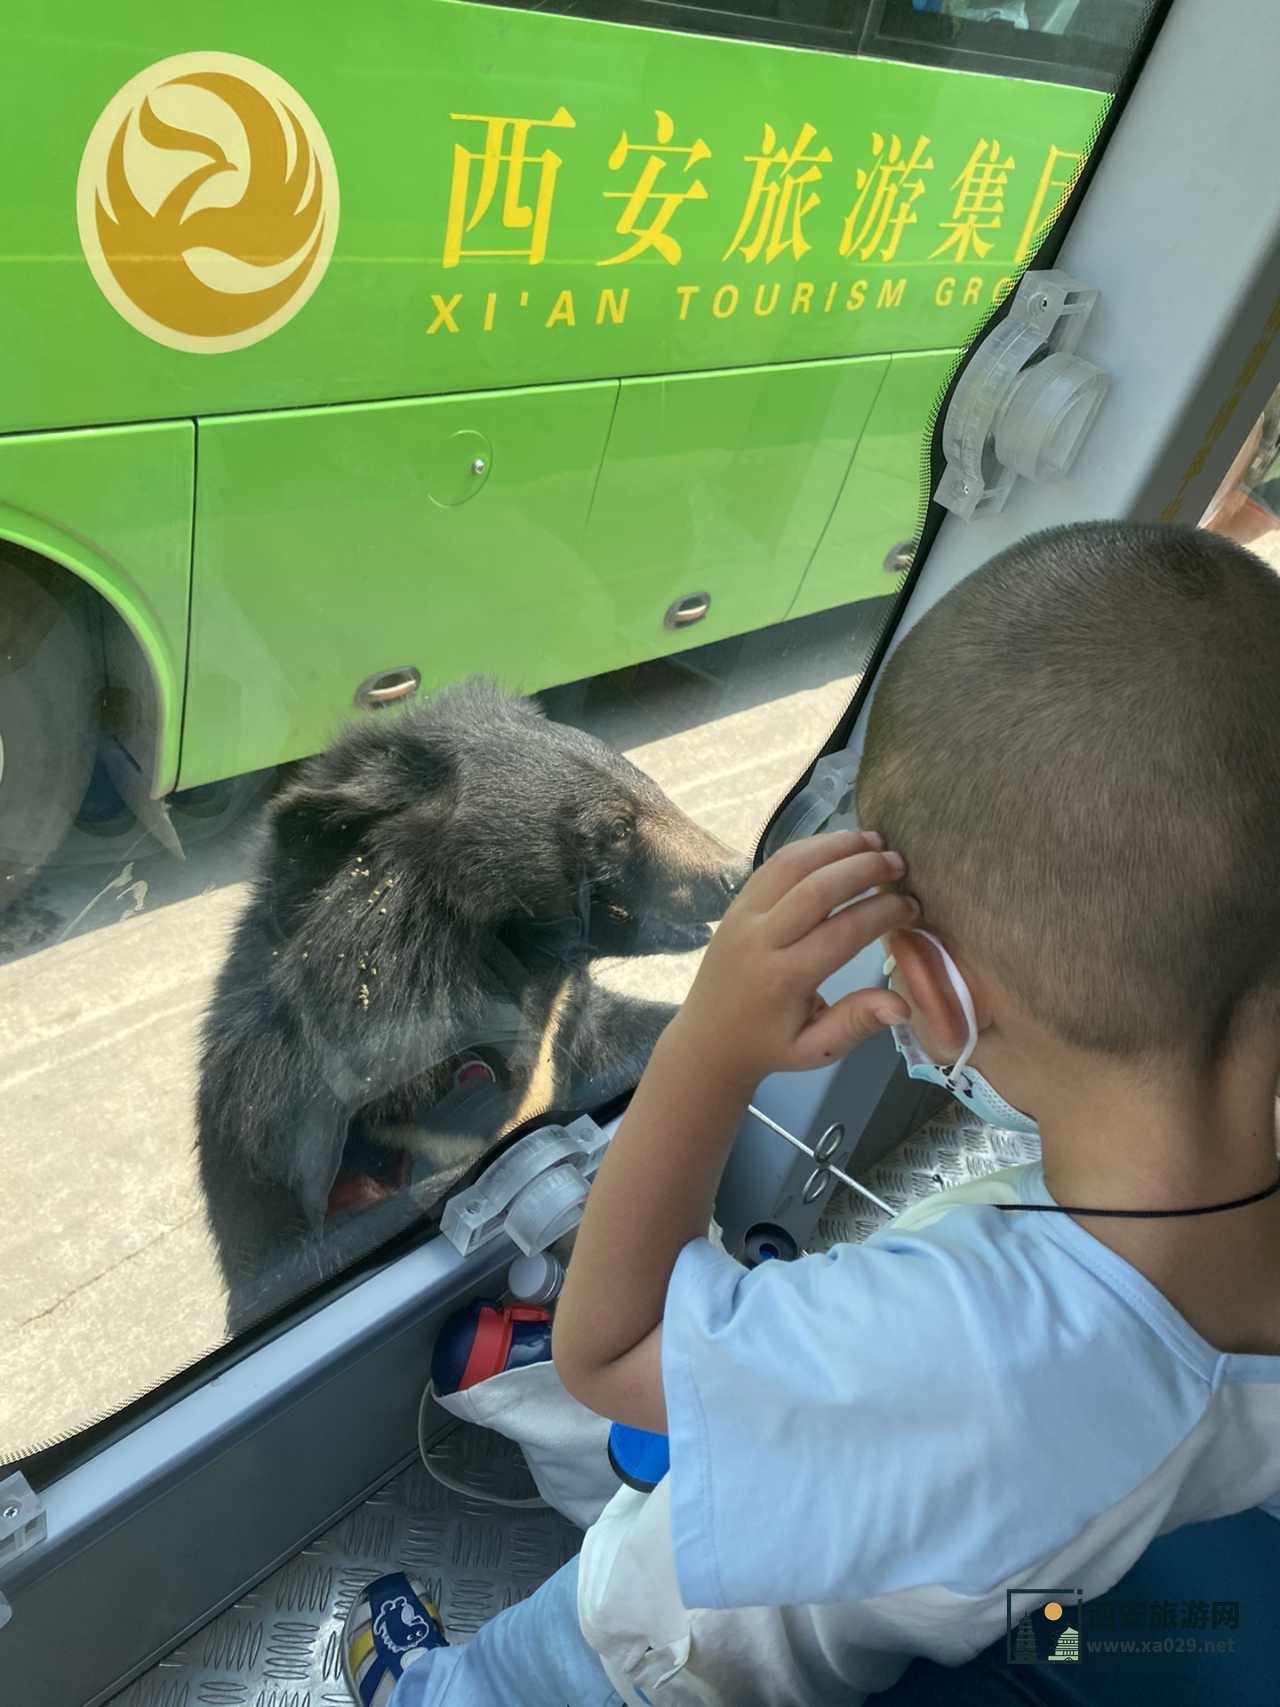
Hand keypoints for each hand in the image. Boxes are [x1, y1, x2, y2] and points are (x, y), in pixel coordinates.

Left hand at [667, 830, 916, 1088]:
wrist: (708, 1039)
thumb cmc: (770, 1046)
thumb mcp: (815, 1049)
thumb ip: (856, 1023)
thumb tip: (903, 1005)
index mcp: (784, 979)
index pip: (842, 932)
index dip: (883, 913)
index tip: (913, 907)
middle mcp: (761, 940)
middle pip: (817, 888)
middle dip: (863, 868)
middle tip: (900, 864)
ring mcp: (743, 916)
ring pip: (791, 865)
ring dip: (836, 846)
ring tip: (876, 841)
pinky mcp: (736, 904)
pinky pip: (773, 865)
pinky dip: (809, 848)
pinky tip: (840, 846)